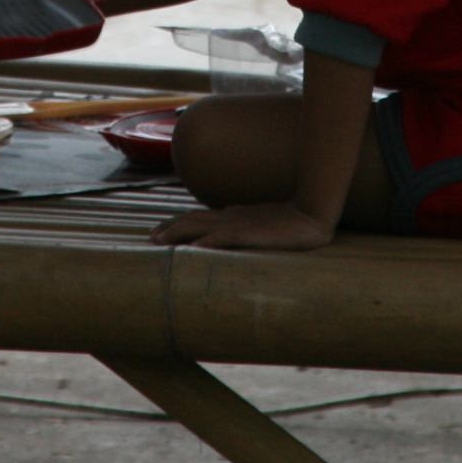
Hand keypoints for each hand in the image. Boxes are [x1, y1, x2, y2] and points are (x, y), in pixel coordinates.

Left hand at [149, 201, 336, 250]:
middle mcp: (229, 216)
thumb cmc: (288, 222)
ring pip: (199, 225)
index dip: (176, 223)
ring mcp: (238, 223)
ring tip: (160, 242)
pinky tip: (194, 248)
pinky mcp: (250, 233)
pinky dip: (206, 241)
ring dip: (177, 233)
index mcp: (231, 215)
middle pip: (191, 219)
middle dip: (169, 228)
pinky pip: (223, 237)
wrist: (310, 214)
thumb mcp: (259, 226)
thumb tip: (222, 240)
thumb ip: (241, 230)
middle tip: (150, 238)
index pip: (196, 217)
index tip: (159, 232)